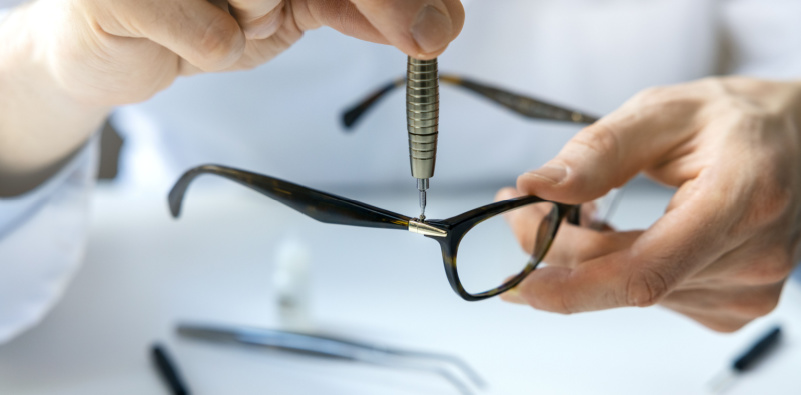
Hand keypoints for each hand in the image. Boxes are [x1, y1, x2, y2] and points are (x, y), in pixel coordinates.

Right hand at [0, 0, 462, 193]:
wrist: (118, 44)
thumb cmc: (209, 13)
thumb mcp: (298, 6)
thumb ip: (363, 6)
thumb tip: (437, 24)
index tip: (440, 19)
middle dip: (381, 0)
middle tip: (427, 35)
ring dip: (260, 20)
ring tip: (228, 17)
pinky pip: (213, 36)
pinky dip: (210, 48)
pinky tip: (181, 35)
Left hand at [499, 77, 800, 331]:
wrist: (793, 139)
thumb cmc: (733, 121)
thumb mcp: (662, 111)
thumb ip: (599, 151)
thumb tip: (539, 185)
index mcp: (740, 202)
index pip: (645, 272)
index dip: (574, 286)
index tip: (521, 281)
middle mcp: (751, 259)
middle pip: (626, 280)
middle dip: (559, 253)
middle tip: (523, 214)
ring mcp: (745, 291)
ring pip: (632, 291)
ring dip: (586, 260)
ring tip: (575, 213)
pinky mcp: (731, 305)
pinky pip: (652, 296)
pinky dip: (616, 270)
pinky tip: (614, 237)